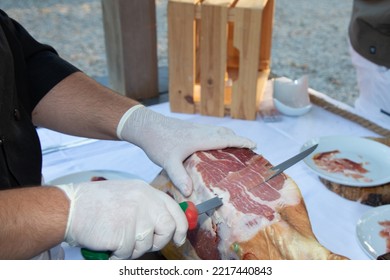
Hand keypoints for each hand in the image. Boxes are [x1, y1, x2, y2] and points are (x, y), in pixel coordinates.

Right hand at [55, 179, 187, 259]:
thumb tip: (165, 223)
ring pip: (147, 244)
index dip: (181, 228)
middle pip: (168, 228)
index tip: (180, 238)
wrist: (71, 206)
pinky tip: (108, 244)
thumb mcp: (128, 194)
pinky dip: (118, 254)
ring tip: (116, 238)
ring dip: (132, 248)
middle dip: (159, 241)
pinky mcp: (125, 233)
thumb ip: (147, 205)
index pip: (174, 211)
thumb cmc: (95, 203)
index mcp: (146, 191)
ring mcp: (136, 216)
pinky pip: (128, 253)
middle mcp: (145, 202)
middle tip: (144, 244)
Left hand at [117, 105, 255, 195]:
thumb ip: (179, 176)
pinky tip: (213, 145)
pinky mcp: (189, 128)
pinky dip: (219, 136)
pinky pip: (211, 131)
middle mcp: (201, 131)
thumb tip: (189, 192)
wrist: (146, 125)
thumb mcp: (168, 161)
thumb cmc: (158, 142)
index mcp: (200, 138)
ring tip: (235, 147)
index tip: (255, 144)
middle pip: (225, 133)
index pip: (226, 139)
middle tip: (248, 149)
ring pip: (218, 130)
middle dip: (238, 139)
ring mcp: (195, 128)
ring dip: (229, 136)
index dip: (241, 141)